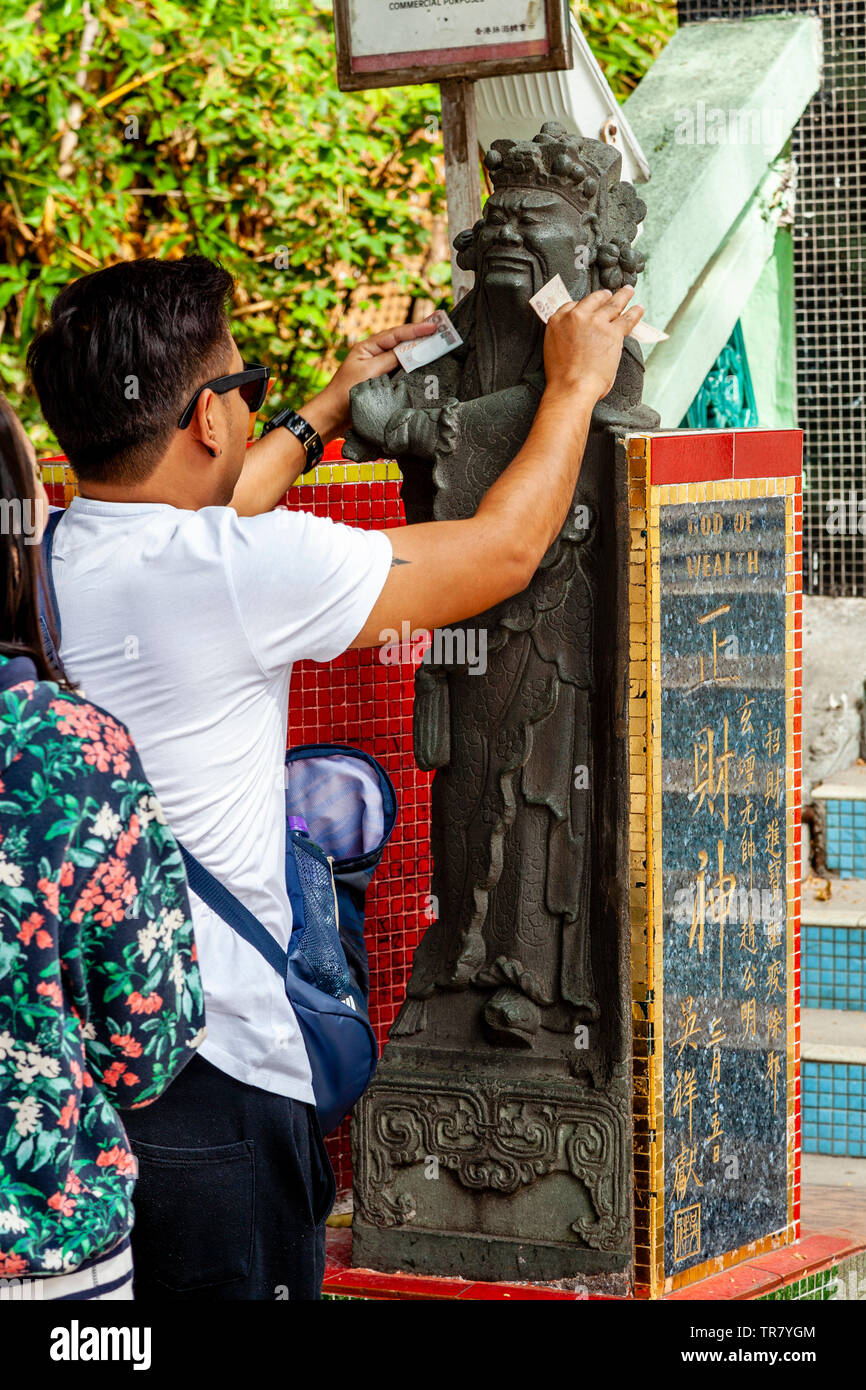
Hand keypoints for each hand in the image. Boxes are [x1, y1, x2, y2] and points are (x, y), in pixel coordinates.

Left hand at [307, 321, 436, 440]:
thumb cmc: (344, 393)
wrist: (332, 417)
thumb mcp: (369, 372)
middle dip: (420, 337)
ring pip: (402, 357)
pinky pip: (400, 372)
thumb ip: (390, 360)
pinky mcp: (381, 383)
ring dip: (419, 351)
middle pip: (401, 343)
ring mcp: (378, 369)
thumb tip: (411, 350)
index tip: (433, 326)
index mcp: (367, 347)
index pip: (396, 334)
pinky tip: (425, 366)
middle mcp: (374, 355)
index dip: (416, 330)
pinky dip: (413, 368)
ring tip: (438, 344)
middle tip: (441, 330)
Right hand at [543, 286, 643, 404]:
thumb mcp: (553, 347)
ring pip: (612, 304)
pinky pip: (627, 319)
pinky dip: (635, 313)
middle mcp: (576, 316)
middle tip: (609, 294)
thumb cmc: (562, 376)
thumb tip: (579, 335)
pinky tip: (639, 308)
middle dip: (603, 296)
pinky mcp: (612, 332)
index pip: (573, 304)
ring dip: (623, 296)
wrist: (571, 387)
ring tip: (628, 291)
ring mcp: (595, 322)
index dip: (584, 305)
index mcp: (558, 320)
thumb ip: (566, 334)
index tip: (590, 305)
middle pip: (593, 300)